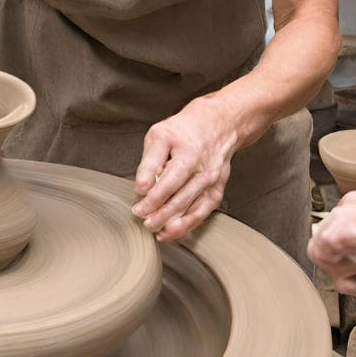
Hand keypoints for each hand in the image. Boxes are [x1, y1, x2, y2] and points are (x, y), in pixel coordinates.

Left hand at [131, 96, 244, 242]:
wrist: (217, 125)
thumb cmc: (185, 130)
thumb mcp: (160, 135)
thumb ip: (150, 161)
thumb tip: (141, 186)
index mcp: (188, 155)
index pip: (168, 183)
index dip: (152, 199)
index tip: (137, 206)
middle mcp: (203, 171)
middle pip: (180, 200)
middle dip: (159, 214)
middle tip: (142, 219)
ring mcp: (212, 183)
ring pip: (191, 210)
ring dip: (172, 224)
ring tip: (154, 229)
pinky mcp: (217, 191)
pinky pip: (202, 213)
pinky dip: (187, 225)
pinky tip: (171, 231)